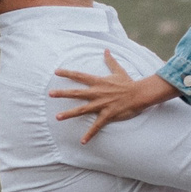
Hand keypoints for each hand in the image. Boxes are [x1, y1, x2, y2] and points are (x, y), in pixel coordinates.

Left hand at [51, 52, 180, 142]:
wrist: (140, 94)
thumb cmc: (128, 83)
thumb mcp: (118, 70)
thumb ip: (110, 61)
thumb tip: (106, 50)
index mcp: (98, 82)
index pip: (80, 76)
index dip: (67, 73)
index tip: (56, 72)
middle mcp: (97, 93)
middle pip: (77, 93)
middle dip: (63, 93)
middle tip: (50, 94)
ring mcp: (101, 104)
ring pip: (82, 110)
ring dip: (69, 114)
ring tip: (57, 117)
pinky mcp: (107, 115)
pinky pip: (97, 126)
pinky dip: (90, 134)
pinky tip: (82, 141)